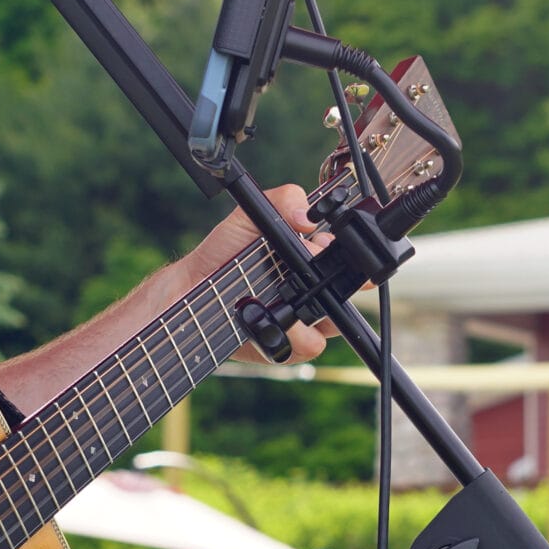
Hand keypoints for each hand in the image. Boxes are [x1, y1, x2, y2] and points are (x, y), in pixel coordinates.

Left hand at [192, 184, 336, 365]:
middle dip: (343, 291)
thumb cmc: (227, 250)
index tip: (336, 252)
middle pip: (348, 298)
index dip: (353, 261)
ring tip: (282, 298)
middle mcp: (312, 293)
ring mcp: (301, 322)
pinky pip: (304, 347)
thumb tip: (307, 217)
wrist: (195, 284)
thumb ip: (283, 201)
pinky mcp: (285, 346)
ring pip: (330, 327)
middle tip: (319, 279)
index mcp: (312, 261)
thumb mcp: (253, 215)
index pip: (348, 264)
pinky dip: (289, 334)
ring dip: (311, 313)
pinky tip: (265, 318)